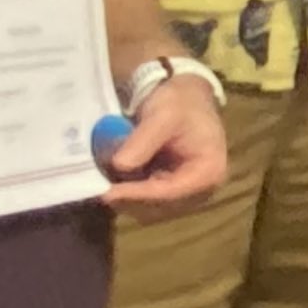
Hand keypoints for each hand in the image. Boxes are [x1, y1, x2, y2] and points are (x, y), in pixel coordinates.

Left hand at [99, 73, 227, 215]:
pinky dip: (129, 195)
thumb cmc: (180, 103)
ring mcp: (187, 195)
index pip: (170, 193)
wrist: (187, 98)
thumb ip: (142, 141)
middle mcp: (202, 191)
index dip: (137, 195)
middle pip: (160, 207)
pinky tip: (114, 180)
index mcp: (209, 172)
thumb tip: (119, 166)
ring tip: (104, 182)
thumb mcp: (163, 115)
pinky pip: (147, 203)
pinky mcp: (172, 194)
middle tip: (98, 188)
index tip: (107, 193)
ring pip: (150, 210)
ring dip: (126, 199)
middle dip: (129, 199)